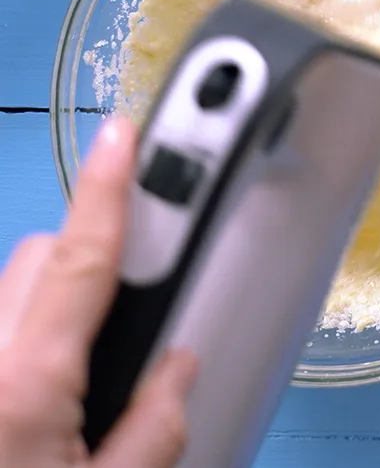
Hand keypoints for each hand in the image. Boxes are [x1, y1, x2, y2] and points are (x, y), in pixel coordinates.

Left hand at [0, 117, 197, 466]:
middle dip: (82, 262)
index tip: (121, 134)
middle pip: (31, 258)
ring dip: (43, 305)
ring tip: (63, 378)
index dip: (106, 189)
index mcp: (23, 390)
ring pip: (1, 290)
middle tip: (118, 316)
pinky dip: (15, 335)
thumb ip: (154, 429)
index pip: (77, 260)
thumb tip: (177, 367)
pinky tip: (24, 397)